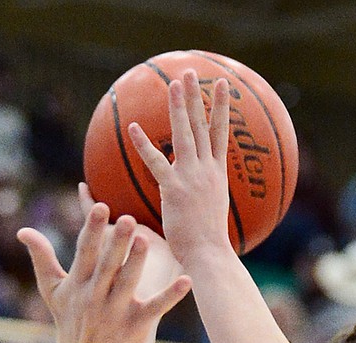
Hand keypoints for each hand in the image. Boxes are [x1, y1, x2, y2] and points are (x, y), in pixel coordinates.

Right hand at [19, 203, 190, 342]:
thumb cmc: (70, 324)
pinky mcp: (136, 327)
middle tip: (127, 218)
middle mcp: (96, 297)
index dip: (93, 229)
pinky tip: (186, 281)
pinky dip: (170, 296)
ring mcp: (116, 313)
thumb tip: (22, 231)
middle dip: (116, 243)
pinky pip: (155, 309)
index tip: (101, 205)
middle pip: (108, 265)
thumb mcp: (52, 292)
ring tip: (145, 240)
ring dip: (136, 263)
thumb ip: (41, 258)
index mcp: (78, 284)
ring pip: (128, 284)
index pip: (86, 252)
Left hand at [127, 72, 232, 269]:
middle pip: (203, 126)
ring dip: (178, 107)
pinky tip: (133, 127)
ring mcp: (192, 178)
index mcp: (218, 175)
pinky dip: (144, 145)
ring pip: (185, 135)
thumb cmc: (210, 244)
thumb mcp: (213, 213)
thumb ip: (207, 195)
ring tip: (173, 83)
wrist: (210, 256)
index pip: (221, 134)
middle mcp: (207, 171)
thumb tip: (205, 192)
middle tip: (191, 72)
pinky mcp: (174, 190)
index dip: (222, 108)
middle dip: (197, 97)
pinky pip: (156, 162)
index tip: (222, 85)